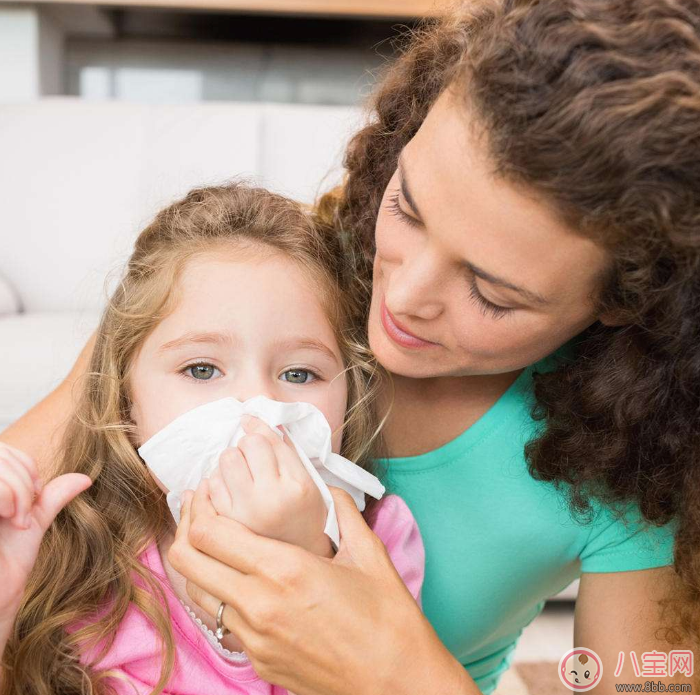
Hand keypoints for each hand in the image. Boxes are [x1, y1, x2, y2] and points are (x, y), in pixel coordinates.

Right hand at [0, 442, 91, 624]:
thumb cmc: (7, 562)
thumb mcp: (33, 522)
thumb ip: (52, 496)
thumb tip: (85, 478)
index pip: (4, 449)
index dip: (25, 466)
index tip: (33, 497)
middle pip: (2, 454)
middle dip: (24, 481)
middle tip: (25, 513)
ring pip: (0, 467)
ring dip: (19, 492)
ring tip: (17, 521)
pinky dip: (10, 500)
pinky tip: (12, 522)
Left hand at [168, 485, 471, 694]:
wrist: (397, 685)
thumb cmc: (387, 620)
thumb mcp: (368, 554)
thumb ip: (343, 511)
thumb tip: (330, 489)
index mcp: (284, 570)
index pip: (211, 534)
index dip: (201, 507)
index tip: (208, 491)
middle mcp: (258, 605)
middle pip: (187, 562)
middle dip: (186, 530)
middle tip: (200, 511)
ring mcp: (253, 638)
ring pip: (197, 593)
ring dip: (198, 564)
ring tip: (214, 543)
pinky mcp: (258, 661)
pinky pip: (222, 621)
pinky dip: (221, 594)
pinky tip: (242, 580)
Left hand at [205, 415, 331, 557]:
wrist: (300, 559)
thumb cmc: (304, 514)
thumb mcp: (307, 480)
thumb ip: (285, 449)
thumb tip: (252, 420)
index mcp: (296, 485)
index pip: (267, 440)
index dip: (257, 428)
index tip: (250, 424)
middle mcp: (271, 499)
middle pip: (243, 446)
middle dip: (245, 447)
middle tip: (253, 460)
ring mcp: (246, 514)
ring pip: (224, 461)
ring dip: (230, 462)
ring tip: (241, 475)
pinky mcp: (226, 525)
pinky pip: (210, 485)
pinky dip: (216, 481)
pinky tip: (229, 489)